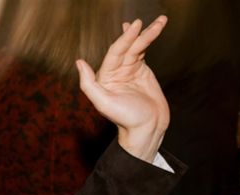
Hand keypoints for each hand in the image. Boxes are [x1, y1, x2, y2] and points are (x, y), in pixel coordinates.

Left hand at [77, 16, 169, 161]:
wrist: (147, 128)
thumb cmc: (125, 118)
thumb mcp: (103, 103)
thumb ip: (88, 84)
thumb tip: (79, 62)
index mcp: (105, 77)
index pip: (115, 52)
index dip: (125, 38)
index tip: (134, 25)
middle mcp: (115, 71)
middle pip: (126, 47)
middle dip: (136, 33)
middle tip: (143, 21)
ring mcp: (129, 69)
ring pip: (137, 47)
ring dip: (147, 34)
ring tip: (160, 21)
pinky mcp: (142, 71)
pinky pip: (144, 51)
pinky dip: (147, 39)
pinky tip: (147, 29)